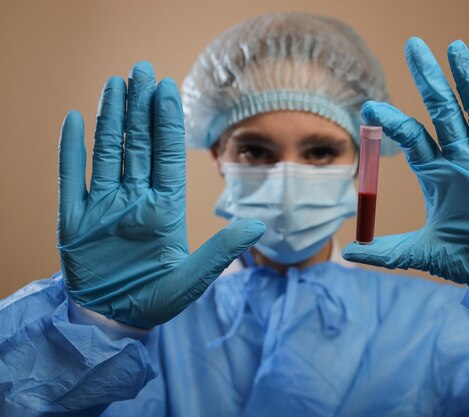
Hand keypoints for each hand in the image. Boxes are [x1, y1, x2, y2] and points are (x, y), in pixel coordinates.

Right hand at [57, 62, 264, 328]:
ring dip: (110, 118)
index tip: (168, 89)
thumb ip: (221, 251)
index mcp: (164, 209)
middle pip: (137, 145)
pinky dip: (71, 151)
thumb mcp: (193, 278)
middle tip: (142, 69)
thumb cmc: (157, 299)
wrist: (116, 319)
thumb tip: (259, 226)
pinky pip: (72, 179)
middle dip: (140, 108)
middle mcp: (136, 200)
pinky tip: (75, 120)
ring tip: (115, 84)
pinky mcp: (76, 220)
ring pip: (107, 152)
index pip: (167, 156)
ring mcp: (104, 207)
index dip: (166, 122)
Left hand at [342, 38, 468, 287]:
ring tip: (456, 48)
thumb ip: (387, 252)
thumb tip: (351, 253)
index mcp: (438, 175)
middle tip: (413, 46)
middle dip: (429, 81)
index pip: (413, 138)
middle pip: (443, 112)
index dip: (392, 122)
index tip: (370, 106)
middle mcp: (464, 161)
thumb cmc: (467, 258)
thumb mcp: (421, 254)